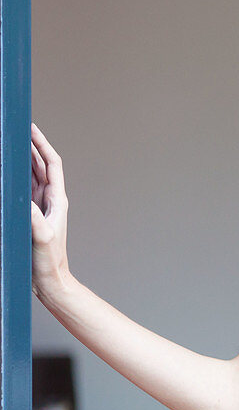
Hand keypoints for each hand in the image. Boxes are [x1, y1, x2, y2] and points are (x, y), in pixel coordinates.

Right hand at [30, 122, 70, 296]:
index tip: (31, 128)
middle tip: (19, 129)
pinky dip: (18, 177)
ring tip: (13, 144)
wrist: (50, 280)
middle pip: (42, 165)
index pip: (51, 164)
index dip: (42, 145)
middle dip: (32, 146)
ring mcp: (42, 207)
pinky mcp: (33, 216)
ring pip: (33, 176)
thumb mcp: (40, 237)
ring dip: (25, 159)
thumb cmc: (47, 261)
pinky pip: (25, 190)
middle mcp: (52, 200)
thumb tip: (25, 200)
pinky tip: (9, 174)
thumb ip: (34, 218)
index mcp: (57, 200)